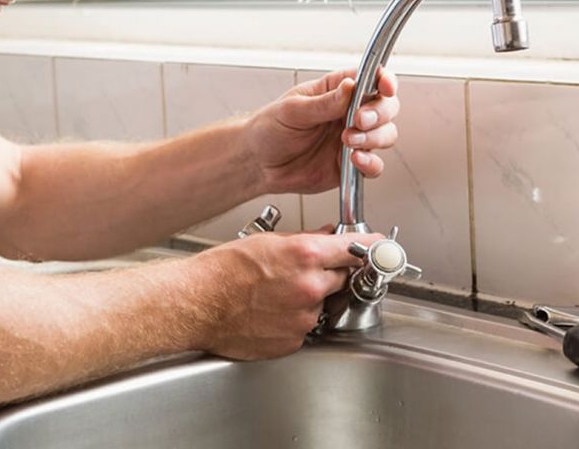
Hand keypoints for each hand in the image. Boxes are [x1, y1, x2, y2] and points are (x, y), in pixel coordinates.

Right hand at [189, 231, 379, 358]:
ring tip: (274, 294)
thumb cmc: (222, 270)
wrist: (197, 303)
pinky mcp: (294, 341)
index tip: (381, 246)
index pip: (355, 250)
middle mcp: (310, 288)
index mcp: (306, 256)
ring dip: (308, 298)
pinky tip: (268, 311)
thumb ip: (305, 240)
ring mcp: (304, 318)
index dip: (371, 246)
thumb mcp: (266, 241)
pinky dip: (293, 319)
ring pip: (321, 304)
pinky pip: (305, 326)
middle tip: (300, 270)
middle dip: (328, 273)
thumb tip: (328, 237)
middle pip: (341, 277)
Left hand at [244, 68, 398, 195]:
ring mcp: (353, 139)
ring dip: (374, 138)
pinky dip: (371, 163)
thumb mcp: (292, 109)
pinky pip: (375, 165)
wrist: (258, 163)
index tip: (385, 87)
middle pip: (386, 106)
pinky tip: (355, 159)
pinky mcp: (351, 165)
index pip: (370, 78)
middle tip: (358, 120)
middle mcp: (349, 113)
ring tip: (348, 141)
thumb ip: (323, 102)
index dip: (384, 80)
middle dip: (379, 113)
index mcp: (336, 91)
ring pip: (386, 135)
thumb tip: (350, 87)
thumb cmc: (270, 128)